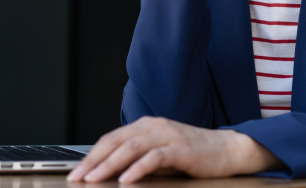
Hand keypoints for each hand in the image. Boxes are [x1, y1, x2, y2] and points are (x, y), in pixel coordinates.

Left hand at [66, 116, 281, 183]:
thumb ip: (139, 159)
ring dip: (109, 165)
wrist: (229, 150)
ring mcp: (169, 135)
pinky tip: (126, 180)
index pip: (112, 138)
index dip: (91, 155)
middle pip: (116, 141)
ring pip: (131, 147)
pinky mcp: (182, 149)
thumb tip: (110, 173)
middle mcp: (155, 126)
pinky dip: (138, 168)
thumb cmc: (194, 155)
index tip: (76, 171)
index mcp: (147, 126)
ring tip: (94, 179)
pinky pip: (155, 157)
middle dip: (94, 160)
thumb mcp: (161, 154)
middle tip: (78, 177)